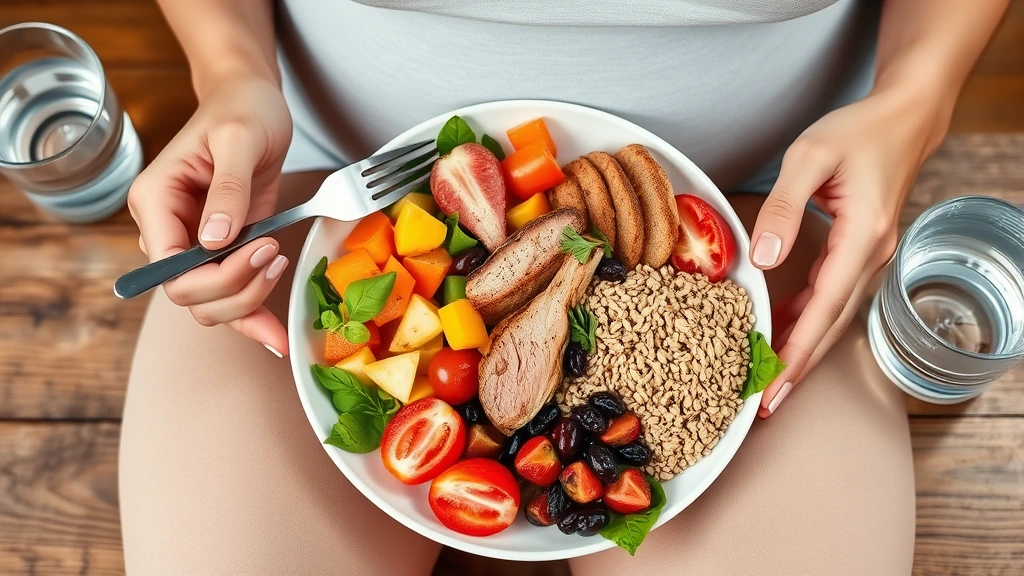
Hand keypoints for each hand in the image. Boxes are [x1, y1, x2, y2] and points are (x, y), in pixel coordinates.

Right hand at [127, 75, 292, 354]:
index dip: (218, 274)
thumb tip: (214, 240)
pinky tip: (278, 337)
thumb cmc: (242, 110)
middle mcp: (165, 231)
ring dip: (250, 301)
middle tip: (277, 254)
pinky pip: (230, 297)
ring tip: (282, 262)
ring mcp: (192, 246)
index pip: (169, 268)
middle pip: (189, 295)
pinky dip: (253, 319)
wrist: (251, 101)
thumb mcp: (239, 138)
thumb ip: (228, 188)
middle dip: (238, 289)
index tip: (263, 248)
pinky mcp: (223, 252)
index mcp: (155, 202)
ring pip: (209, 306)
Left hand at [749, 89, 947, 416]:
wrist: (903, 118)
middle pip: (832, 324)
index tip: (775, 384)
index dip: (798, 350)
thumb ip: (784, 207)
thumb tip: (765, 260)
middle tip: (766, 403)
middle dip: (799, 366)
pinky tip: (785, 329)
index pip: (825, 307)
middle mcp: (871, 255)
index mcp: (862, 237)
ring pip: (833, 314)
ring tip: (769, 377)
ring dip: (803, 347)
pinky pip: (833, 295)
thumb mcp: (810, 157)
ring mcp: (869, 256)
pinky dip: (809, 319)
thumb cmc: (857, 132)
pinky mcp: (860, 252)